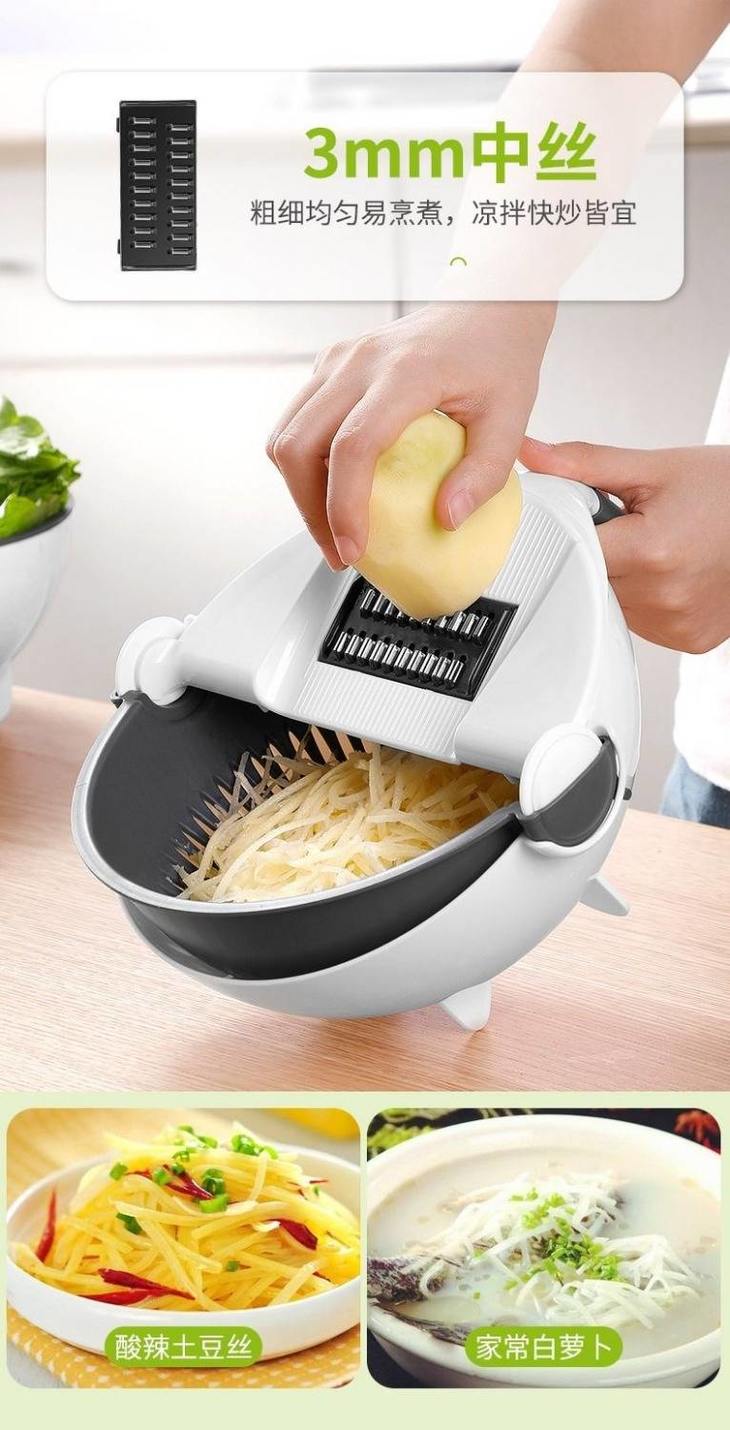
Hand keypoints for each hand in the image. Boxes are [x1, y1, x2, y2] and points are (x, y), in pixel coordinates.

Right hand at [267, 301, 554, 569]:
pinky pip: (296, 422)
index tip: (353, 548)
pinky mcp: (329, 366)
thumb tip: (446, 520)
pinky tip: (334, 490)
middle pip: (298, 444)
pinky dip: (304, 465)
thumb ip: (484, 473)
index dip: (343, 506)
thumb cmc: (498, 355)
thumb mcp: (511, 418)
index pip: (352, 446)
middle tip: (341, 551)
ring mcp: (338, 360)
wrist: (489, 303)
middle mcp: (359, 362)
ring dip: (301, 491)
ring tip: (333, 528)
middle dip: (310, 510)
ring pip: (285, 435)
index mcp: (405, 372)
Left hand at [520, 436, 729, 652]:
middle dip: (600, 550)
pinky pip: (640, 621)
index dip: (570, 528)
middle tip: (633, 526)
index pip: (572, 548)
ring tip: (660, 548)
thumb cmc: (726, 491)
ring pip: (611, 602)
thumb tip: (529, 455)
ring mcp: (676, 626)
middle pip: (590, 577)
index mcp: (651, 553)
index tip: (580, 515)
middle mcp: (662, 598)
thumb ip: (585, 464)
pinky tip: (671, 573)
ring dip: (620, 577)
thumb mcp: (656, 468)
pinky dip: (644, 599)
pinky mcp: (687, 641)